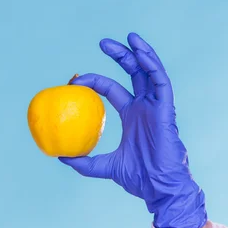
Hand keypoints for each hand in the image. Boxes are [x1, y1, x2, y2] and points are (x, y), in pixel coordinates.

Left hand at [59, 33, 206, 227]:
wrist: (159, 189)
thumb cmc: (137, 179)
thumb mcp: (104, 167)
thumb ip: (84, 162)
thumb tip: (60, 156)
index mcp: (131, 116)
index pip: (112, 89)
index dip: (96, 81)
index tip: (76, 79)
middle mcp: (144, 107)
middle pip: (133, 73)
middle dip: (120, 56)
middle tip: (102, 43)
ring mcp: (157, 107)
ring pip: (150, 72)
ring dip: (139, 53)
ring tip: (128, 38)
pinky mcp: (167, 110)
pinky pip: (161, 83)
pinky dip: (152, 66)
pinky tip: (141, 54)